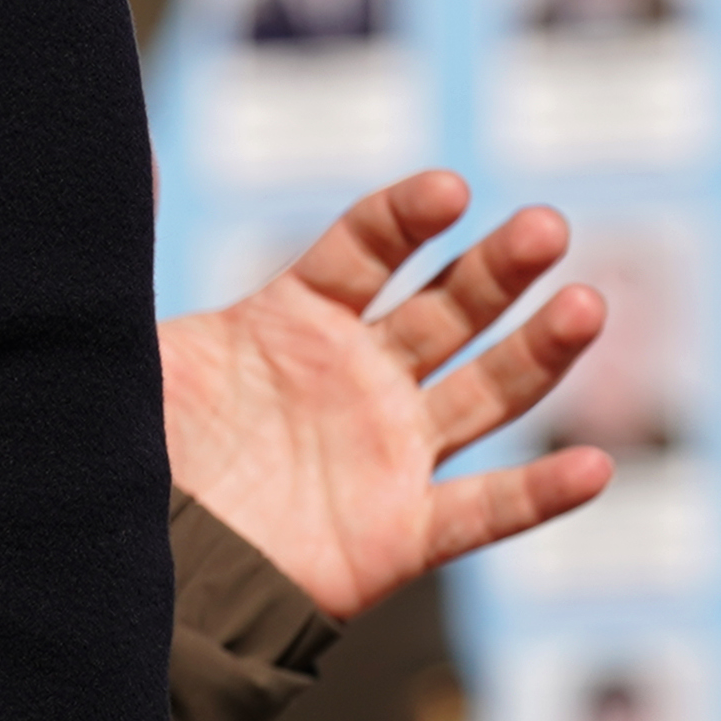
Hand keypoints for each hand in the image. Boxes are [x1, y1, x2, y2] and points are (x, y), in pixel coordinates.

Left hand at [161, 170, 615, 622]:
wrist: (132, 562)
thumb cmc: (136, 448)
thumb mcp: (133, 345)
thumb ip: (134, 254)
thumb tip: (127, 158)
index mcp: (293, 322)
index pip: (364, 251)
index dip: (406, 218)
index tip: (449, 191)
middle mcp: (356, 378)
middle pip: (445, 310)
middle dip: (498, 269)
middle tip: (545, 225)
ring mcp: (386, 452)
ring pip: (484, 394)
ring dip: (539, 352)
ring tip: (586, 303)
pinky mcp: (398, 533)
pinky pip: (482, 512)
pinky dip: (540, 496)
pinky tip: (593, 467)